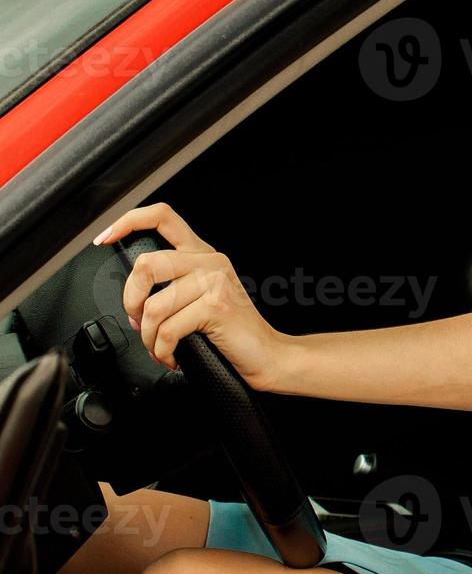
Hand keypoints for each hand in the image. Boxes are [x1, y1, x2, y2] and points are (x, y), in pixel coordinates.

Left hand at [100, 203, 284, 390]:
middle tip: (140, 322)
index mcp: (202, 254)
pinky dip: (162, 352)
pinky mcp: (215, 306)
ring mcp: (214, 281)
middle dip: (130, 301)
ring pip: (153, 306)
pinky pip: (167, 330)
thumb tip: (133, 296)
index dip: (128, 221)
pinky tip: (173, 356)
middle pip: (146, 264)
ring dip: (148, 337)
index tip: (105, 237)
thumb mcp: (201, 297)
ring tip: (161, 347)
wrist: (266, 354)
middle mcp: (209, 261)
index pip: (163, 217)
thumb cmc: (231, 331)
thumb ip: (172, 285)